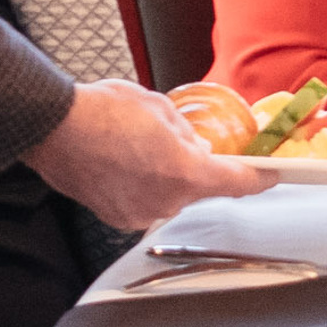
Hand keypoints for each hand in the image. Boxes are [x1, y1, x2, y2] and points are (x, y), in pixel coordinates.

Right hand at [23, 79, 272, 226]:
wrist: (54, 128)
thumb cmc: (103, 113)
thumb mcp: (162, 110)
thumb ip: (188, 135)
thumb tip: (195, 146)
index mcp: (186, 173)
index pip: (238, 183)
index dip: (260, 178)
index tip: (271, 175)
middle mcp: (166, 201)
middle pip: (200, 189)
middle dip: (197, 168)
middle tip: (183, 144)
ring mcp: (139, 212)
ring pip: (170, 196)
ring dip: (166, 177)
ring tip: (143, 149)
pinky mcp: (115, 216)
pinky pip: (143, 202)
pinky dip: (142, 186)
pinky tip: (127, 164)